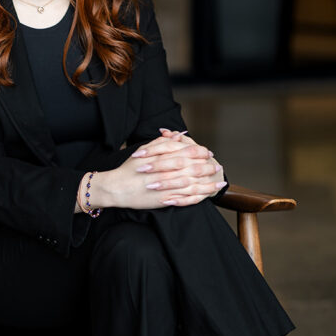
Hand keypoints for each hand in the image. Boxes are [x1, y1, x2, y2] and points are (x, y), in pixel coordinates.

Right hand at [89, 129, 225, 209]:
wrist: (116, 187)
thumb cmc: (130, 168)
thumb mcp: (145, 150)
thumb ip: (163, 143)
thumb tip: (179, 136)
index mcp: (162, 156)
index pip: (186, 151)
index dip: (199, 152)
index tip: (207, 152)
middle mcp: (166, 171)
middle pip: (192, 167)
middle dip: (206, 167)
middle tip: (216, 166)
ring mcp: (166, 186)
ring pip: (192, 184)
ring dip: (207, 183)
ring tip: (219, 182)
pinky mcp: (165, 199)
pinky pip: (185, 198)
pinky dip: (198, 196)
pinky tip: (207, 195)